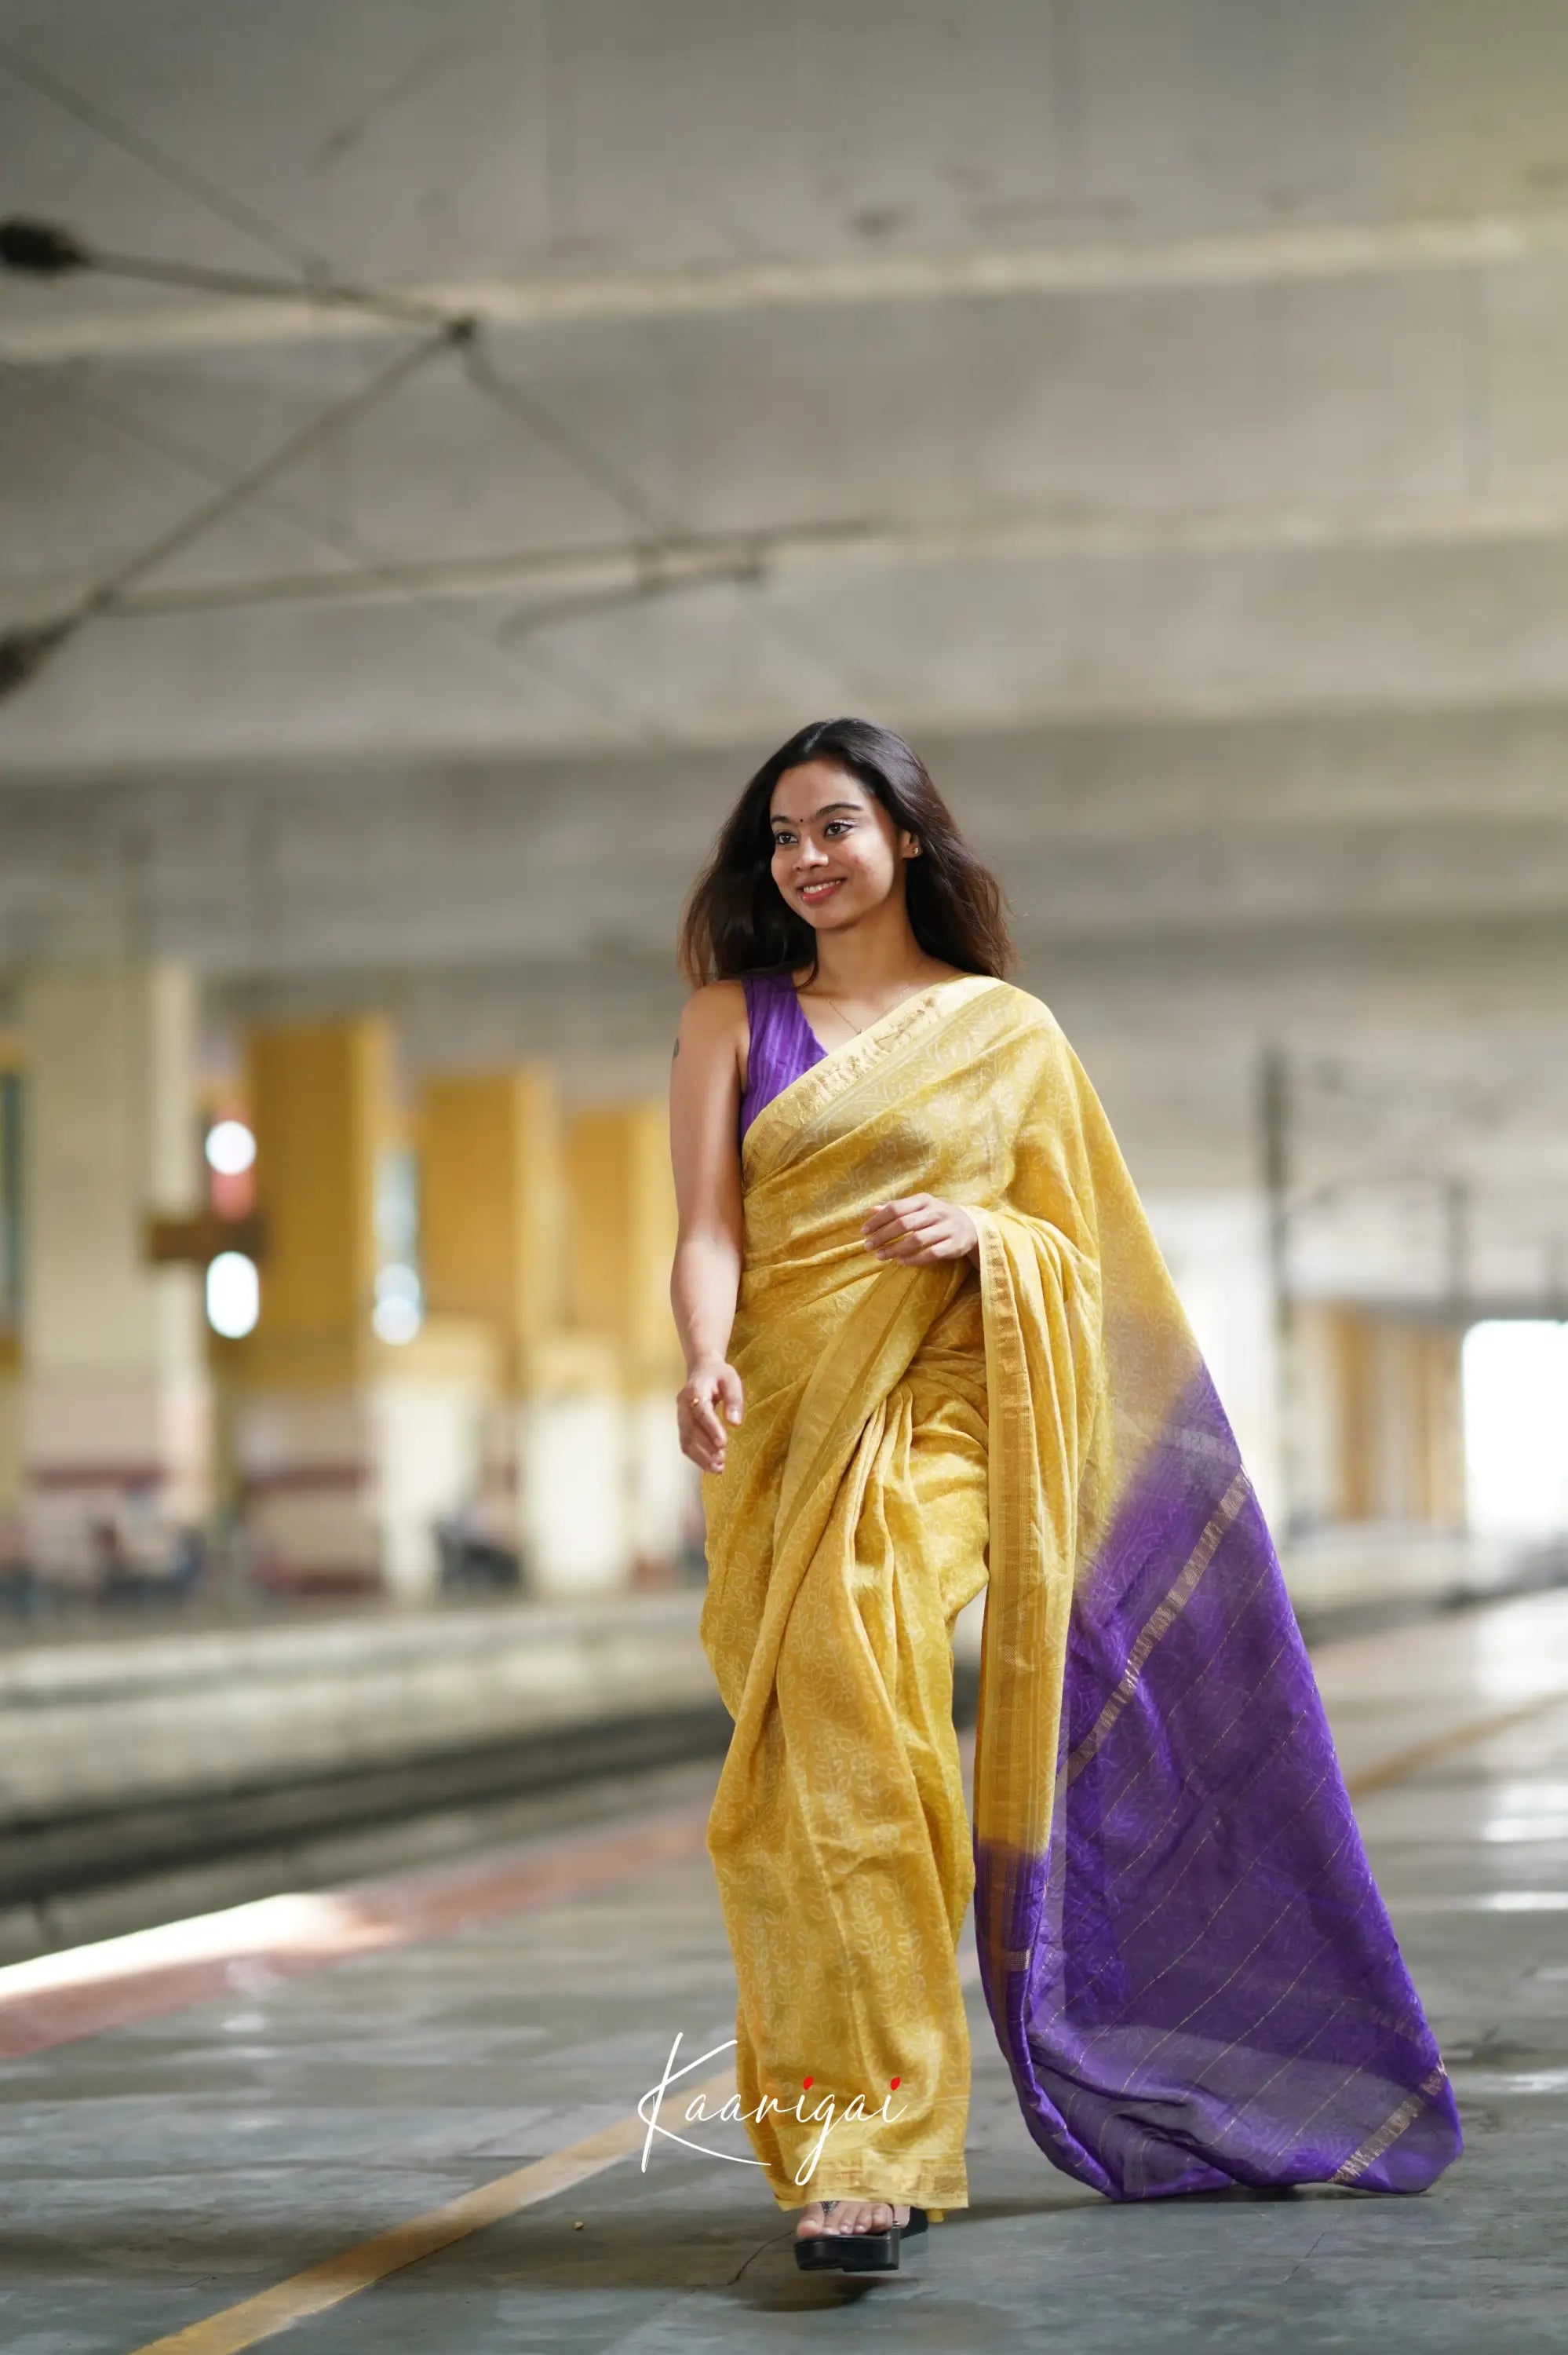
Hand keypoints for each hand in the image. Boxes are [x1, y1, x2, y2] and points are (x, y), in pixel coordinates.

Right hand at [677, 1359, 744, 1472]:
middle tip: (721, 1462)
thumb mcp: (731, 1379)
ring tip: (717, 1468)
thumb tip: (735, 1423)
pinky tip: (709, 1466)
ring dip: (700, 1456)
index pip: (701, 1411)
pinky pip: (685, 1442)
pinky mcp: (682, 1424)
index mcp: (695, 1389)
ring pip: (686, 1439)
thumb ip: (734, 1399)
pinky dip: (696, 1456)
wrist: (701, 1369)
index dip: (711, 1428)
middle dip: (705, 1448)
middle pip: (691, 1429)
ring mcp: (680, 1415)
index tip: (722, 1444)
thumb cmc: (719, 1374)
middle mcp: (683, 1404)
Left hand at [861, 1194, 979, 1265]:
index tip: (864, 1232)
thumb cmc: (937, 1217)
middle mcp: (936, 1212)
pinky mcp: (954, 1245)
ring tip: (881, 1256)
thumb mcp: (918, 1208)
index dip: (878, 1220)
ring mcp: (947, 1228)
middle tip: (868, 1247)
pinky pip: (931, 1253)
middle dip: (883, 1236)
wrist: (971, 1226)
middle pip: (904, 1223)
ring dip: (895, 1249)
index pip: (896, 1208)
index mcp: (924, 1200)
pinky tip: (901, 1262)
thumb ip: (896, 1209)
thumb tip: (870, 1210)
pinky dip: (914, 1259)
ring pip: (917, 1239)